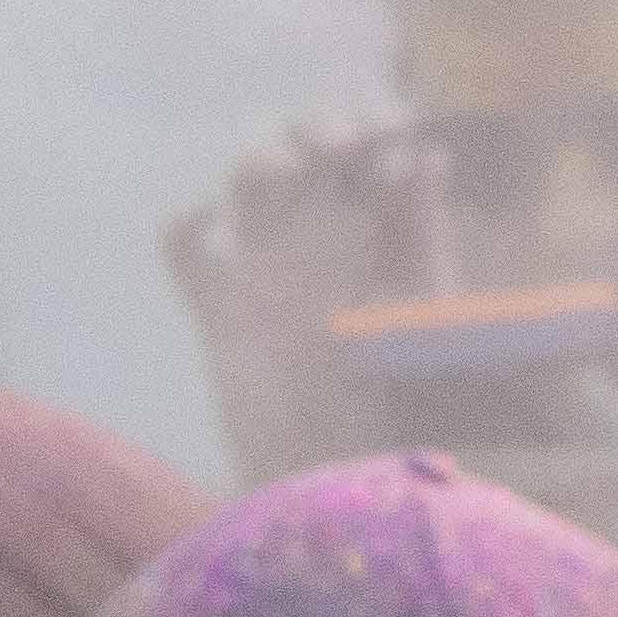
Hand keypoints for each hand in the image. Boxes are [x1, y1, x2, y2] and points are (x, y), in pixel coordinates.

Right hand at [164, 117, 439, 486]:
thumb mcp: (432, 319)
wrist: (354, 498)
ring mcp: (272, 271)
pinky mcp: (224, 313)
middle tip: (348, 143)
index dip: (376, 118)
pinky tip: (208, 218)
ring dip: (265, 155)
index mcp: (388, 233)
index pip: (375, 142)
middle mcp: (331, 242)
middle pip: (306, 143)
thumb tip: (428, 151)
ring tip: (299, 168)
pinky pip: (185, 249)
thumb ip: (425, 236)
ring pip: (249, 178)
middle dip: (320, 122)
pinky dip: (185, 223)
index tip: (391, 131)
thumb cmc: (414, 419)